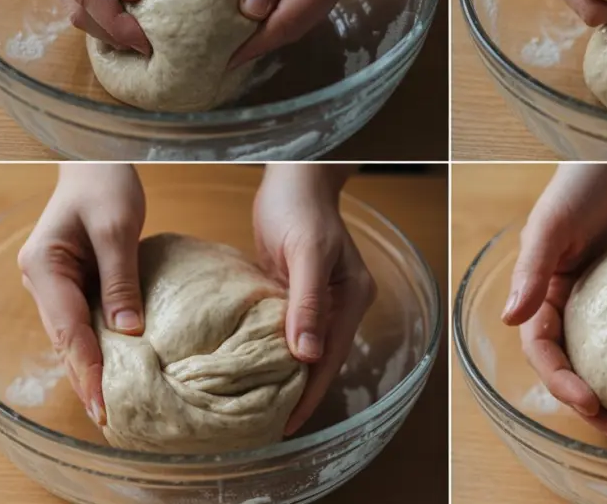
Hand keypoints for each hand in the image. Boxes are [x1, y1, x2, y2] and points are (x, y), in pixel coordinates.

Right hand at [17, 164, 145, 426]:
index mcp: (44, 267)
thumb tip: (129, 331)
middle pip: (65, 339)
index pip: (68, 328)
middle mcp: (42, 280)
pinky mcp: (73, 282)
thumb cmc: (106, 186)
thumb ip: (121, 278)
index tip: (104, 401)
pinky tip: (117, 365)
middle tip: (109, 418)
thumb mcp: (117, 228)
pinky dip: (98, 344)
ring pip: (73, 334)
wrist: (96, 164)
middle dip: (86, 377)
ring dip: (91, 365)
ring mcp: (55, 283)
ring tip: (112, 404)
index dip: (88, 367)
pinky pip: (84, 320)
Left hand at [229, 0, 401, 66]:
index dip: (262, 39)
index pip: (295, 15)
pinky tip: (256, 17)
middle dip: (264, 42)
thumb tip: (251, 10)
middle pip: (301, 21)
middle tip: (226, 60)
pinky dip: (278, 11)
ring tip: (237, 45)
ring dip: (270, 30)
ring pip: (302, 14)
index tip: (230, 57)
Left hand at [253, 164, 375, 433]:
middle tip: (270, 427)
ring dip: (285, 376)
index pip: (331, 356)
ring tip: (260, 409)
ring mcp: (319, 300)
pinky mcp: (295, 293)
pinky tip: (253, 370)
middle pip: (320, 359)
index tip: (289, 424)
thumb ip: (308, 302)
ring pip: (303, 348)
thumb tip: (306, 355)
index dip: (311, 393)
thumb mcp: (308, 253)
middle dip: (299, 392)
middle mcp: (340, 304)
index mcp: (353, 298)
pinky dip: (273, 352)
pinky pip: (286, 330)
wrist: (291, 179)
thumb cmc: (300, 208)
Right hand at [501, 164, 606, 442]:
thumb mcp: (551, 226)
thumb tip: (509, 318)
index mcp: (540, 290)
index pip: (542, 348)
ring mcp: (600, 301)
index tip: (591, 404)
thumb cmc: (579, 184)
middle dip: (591, 402)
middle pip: (572, 364)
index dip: (560, 380)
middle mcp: (566, 301)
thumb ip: (532, 271)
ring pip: (603, 358)